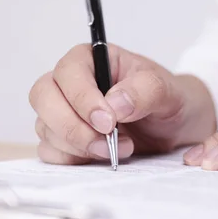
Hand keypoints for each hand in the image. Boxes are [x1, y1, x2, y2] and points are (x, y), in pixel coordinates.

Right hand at [29, 43, 215, 163]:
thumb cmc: (167, 99)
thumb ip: (144, 90)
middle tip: (106, 143)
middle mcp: (70, 83)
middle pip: (43, 97)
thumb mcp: (167, 90)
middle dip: (72, 126)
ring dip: (78, 146)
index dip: (82, 99)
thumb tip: (114, 103)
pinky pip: (49, 151)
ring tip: (119, 149)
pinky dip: (72, 159)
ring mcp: (62, 112)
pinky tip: (101, 156)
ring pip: (45, 127)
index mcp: (90, 59)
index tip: (108, 122)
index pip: (68, 73)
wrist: (174, 127)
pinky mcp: (63, 139)